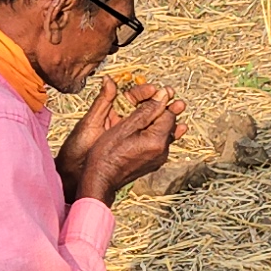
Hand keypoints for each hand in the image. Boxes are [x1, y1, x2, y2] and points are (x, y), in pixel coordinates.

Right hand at [63, 87, 182, 204]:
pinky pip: (159, 144)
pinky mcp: (153, 163)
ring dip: (160, 120)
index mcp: (157, 140)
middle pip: (169, 124)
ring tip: (153, 109)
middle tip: (158, 95)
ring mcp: (159, 159)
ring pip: (165, 134)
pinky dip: (155, 133)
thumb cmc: (107, 152)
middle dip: (164, 109)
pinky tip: (147, 127)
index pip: (169, 114)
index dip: (163, 100)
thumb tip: (163, 94)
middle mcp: (163, 151)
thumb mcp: (125, 126)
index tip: (156, 90)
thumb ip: (146, 110)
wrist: (100, 179)